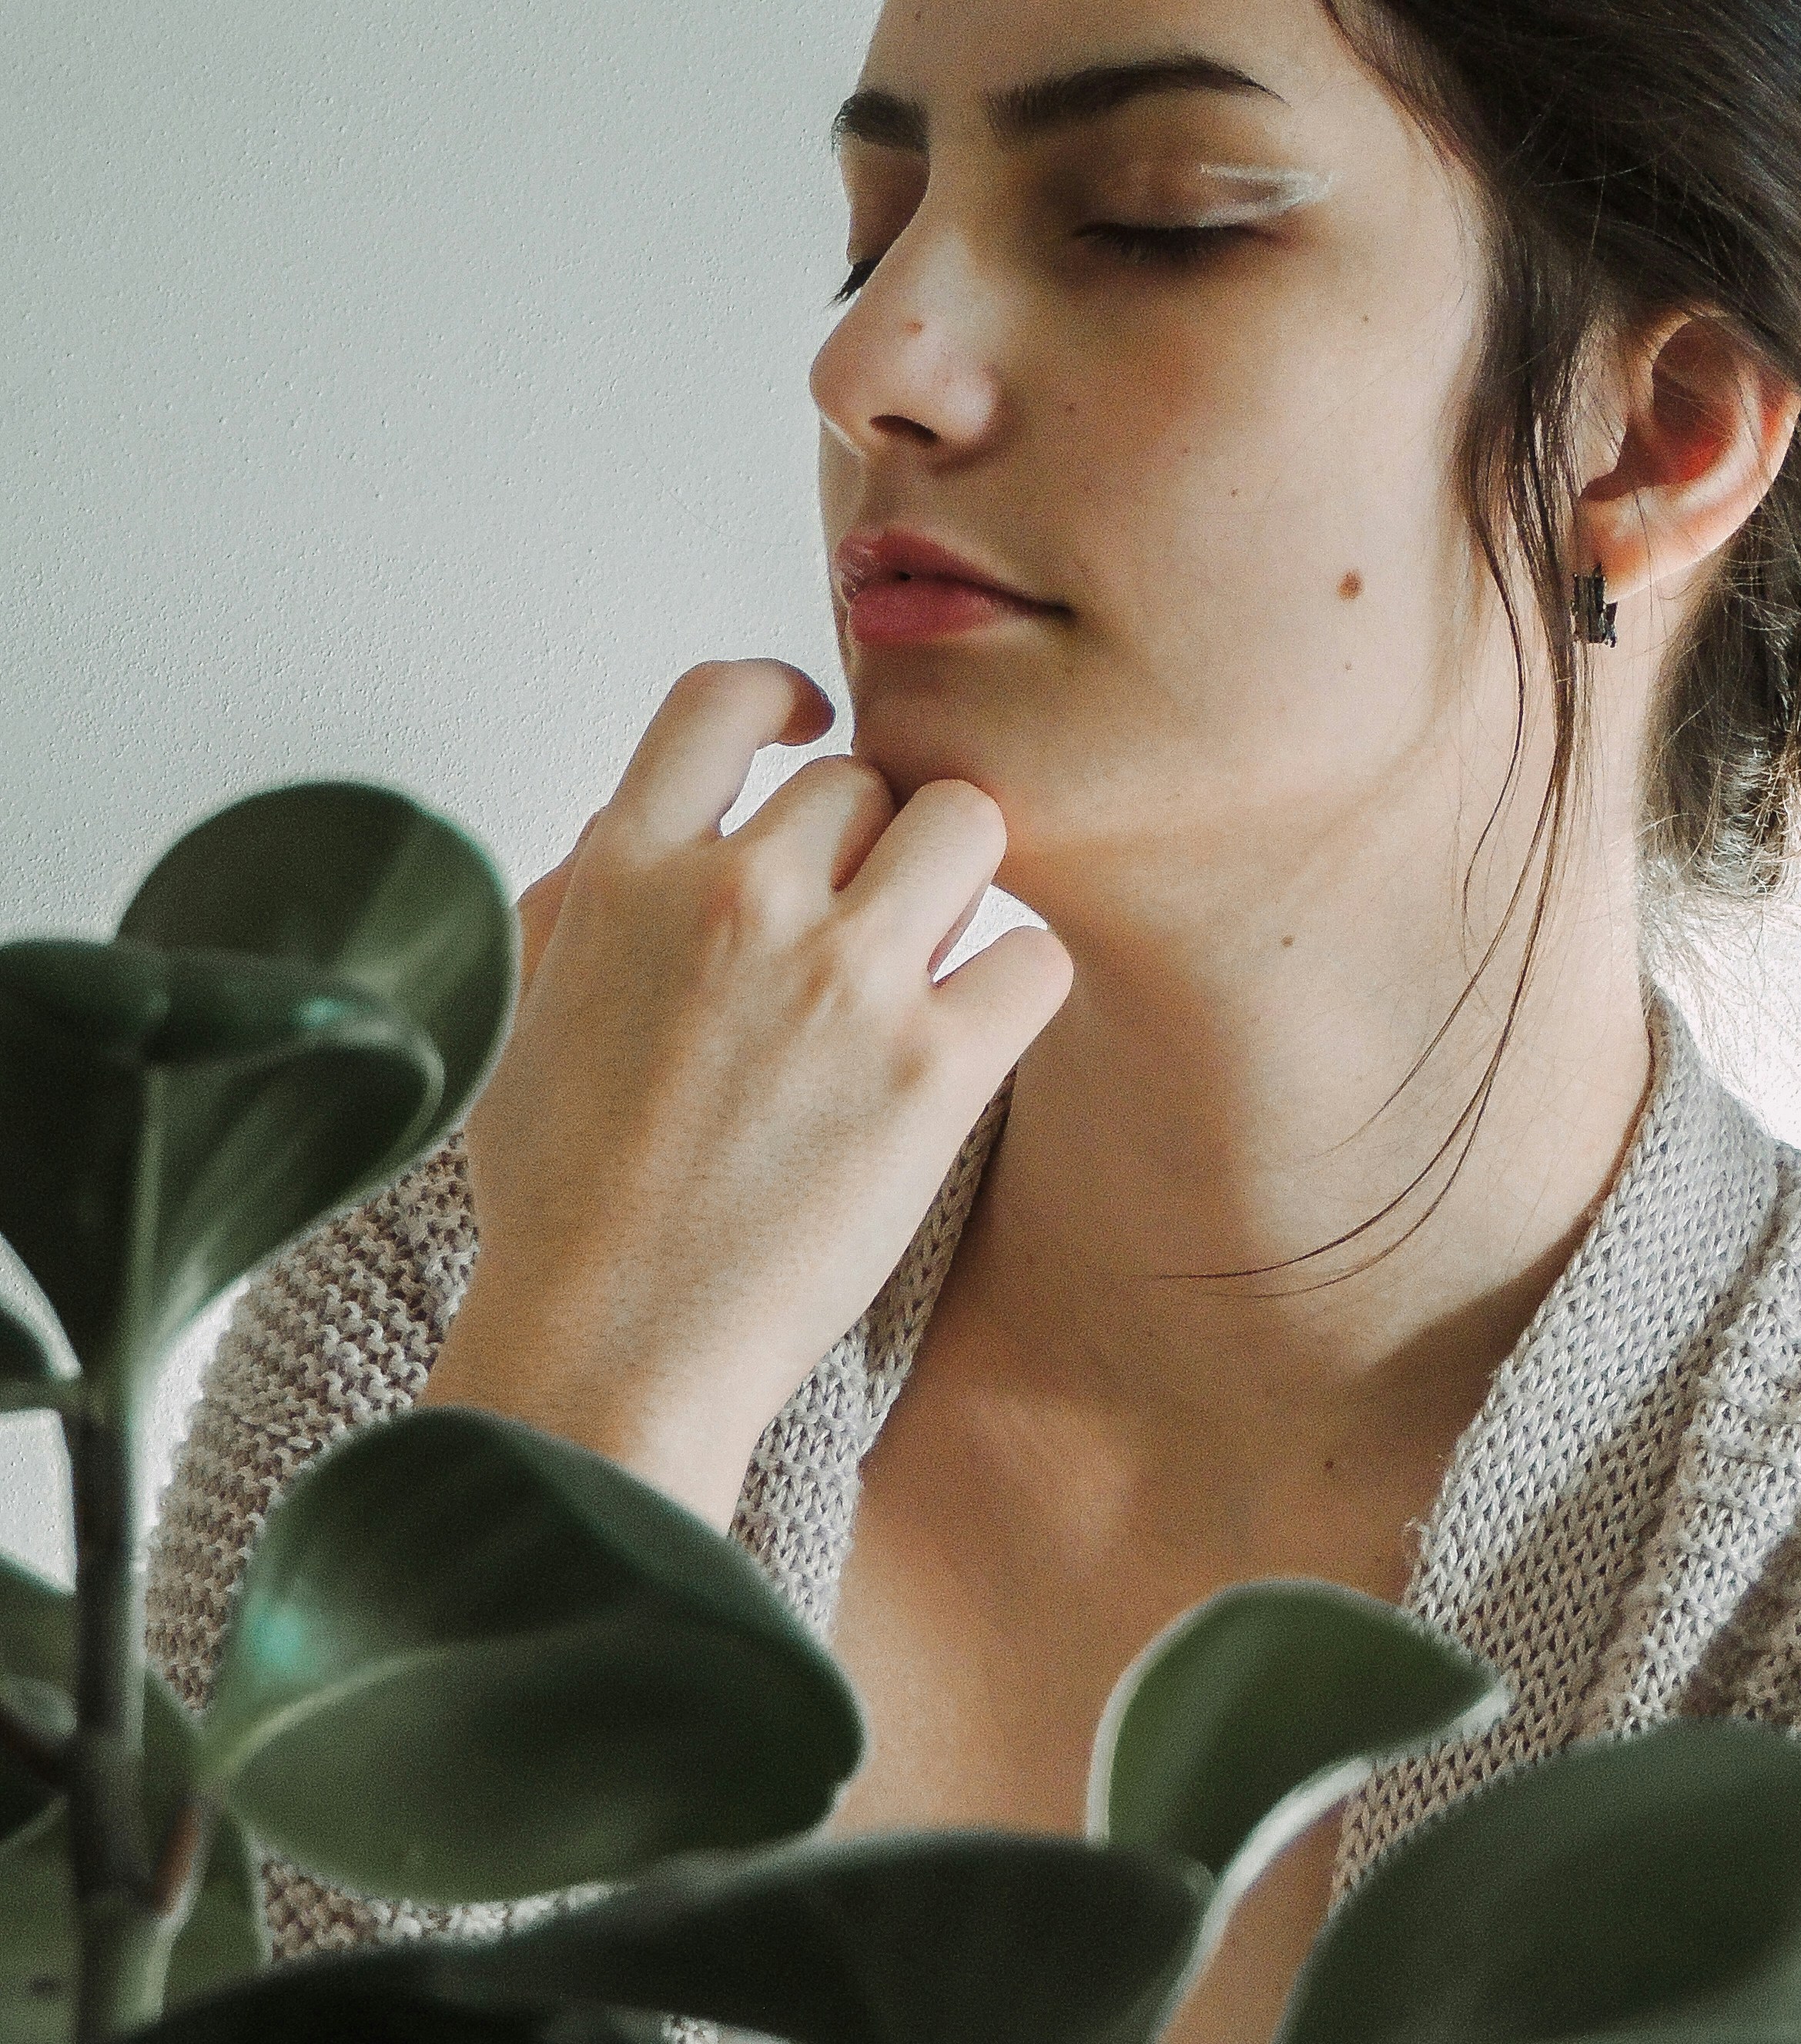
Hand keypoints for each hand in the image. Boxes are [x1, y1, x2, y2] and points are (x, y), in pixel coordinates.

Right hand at [422, 660, 1071, 1524]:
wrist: (609, 1348)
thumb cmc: (562, 1202)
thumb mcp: (524, 1008)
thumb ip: (587, 892)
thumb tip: (649, 822)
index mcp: (625, 876)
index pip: (717, 698)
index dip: (782, 694)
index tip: (812, 725)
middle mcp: (736, 901)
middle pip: (863, 781)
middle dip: (869, 845)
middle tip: (853, 935)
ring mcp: (841, 979)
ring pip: (964, 828)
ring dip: (954, 886)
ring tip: (919, 969)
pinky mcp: (934, 1069)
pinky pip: (1034, 958)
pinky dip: (1015, 992)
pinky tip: (971, 1040)